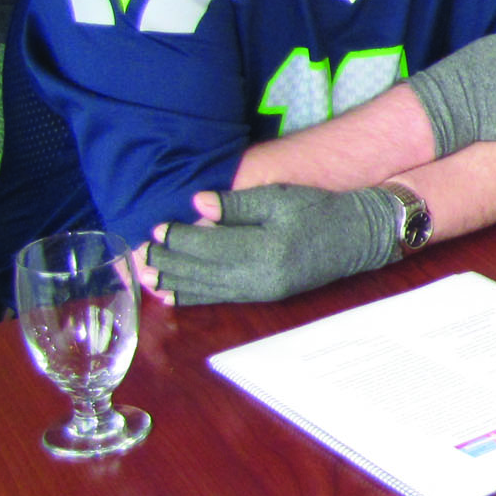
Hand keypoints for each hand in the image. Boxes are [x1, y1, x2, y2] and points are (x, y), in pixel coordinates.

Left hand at [144, 184, 401, 305]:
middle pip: (202, 271)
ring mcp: (263, 291)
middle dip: (167, 264)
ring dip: (173, 283)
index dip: (179, 238)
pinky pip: (220, 298)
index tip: (155, 228)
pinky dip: (193, 297)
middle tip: (137, 255)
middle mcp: (261, 277)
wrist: (358, 237)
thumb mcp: (279, 197)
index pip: (209, 245)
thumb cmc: (319, 210)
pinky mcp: (264, 296)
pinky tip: (171, 295)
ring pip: (207, 289)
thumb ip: (237, 203)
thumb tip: (197, 205)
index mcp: (266, 248)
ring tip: (144, 276)